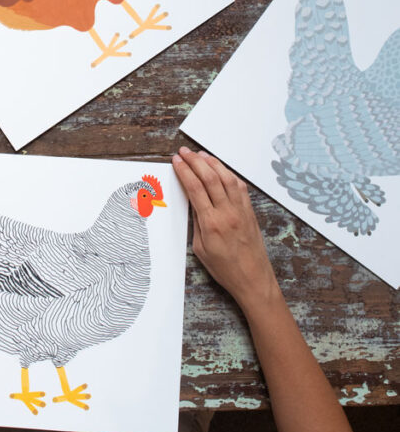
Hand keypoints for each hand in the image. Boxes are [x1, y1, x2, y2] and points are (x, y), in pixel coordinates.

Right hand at [172, 147, 279, 312]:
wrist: (253, 279)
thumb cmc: (225, 269)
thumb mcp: (200, 248)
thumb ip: (196, 222)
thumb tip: (192, 202)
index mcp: (211, 223)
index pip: (195, 188)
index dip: (184, 171)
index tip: (177, 161)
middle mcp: (227, 212)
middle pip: (210, 178)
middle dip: (195, 162)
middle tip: (184, 152)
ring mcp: (241, 210)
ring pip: (226, 177)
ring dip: (213, 163)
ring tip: (201, 155)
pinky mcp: (250, 211)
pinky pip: (240, 187)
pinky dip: (229, 174)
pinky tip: (221, 169)